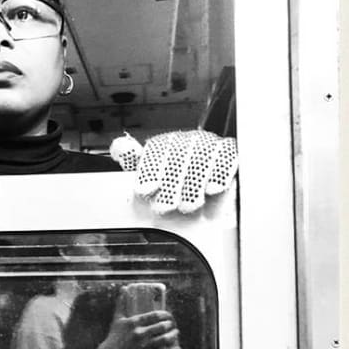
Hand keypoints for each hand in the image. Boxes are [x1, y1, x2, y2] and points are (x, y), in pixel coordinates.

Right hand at [94, 290, 178, 348]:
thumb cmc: (113, 339)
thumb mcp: (117, 321)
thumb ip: (121, 304)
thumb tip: (124, 288)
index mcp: (133, 324)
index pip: (156, 315)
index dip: (166, 315)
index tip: (168, 316)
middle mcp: (139, 335)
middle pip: (163, 327)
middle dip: (170, 325)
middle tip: (172, 325)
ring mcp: (144, 348)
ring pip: (166, 340)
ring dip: (174, 337)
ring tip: (175, 335)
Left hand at [110, 128, 237, 213]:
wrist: (213, 161)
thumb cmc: (179, 171)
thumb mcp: (155, 166)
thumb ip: (136, 160)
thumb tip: (119, 147)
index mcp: (168, 143)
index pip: (156, 151)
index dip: (149, 171)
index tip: (144, 190)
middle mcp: (188, 141)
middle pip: (178, 159)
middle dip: (170, 186)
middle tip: (164, 207)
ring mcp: (209, 145)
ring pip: (200, 161)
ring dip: (193, 186)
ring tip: (187, 206)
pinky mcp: (229, 152)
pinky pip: (226, 158)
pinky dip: (219, 174)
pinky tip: (212, 189)